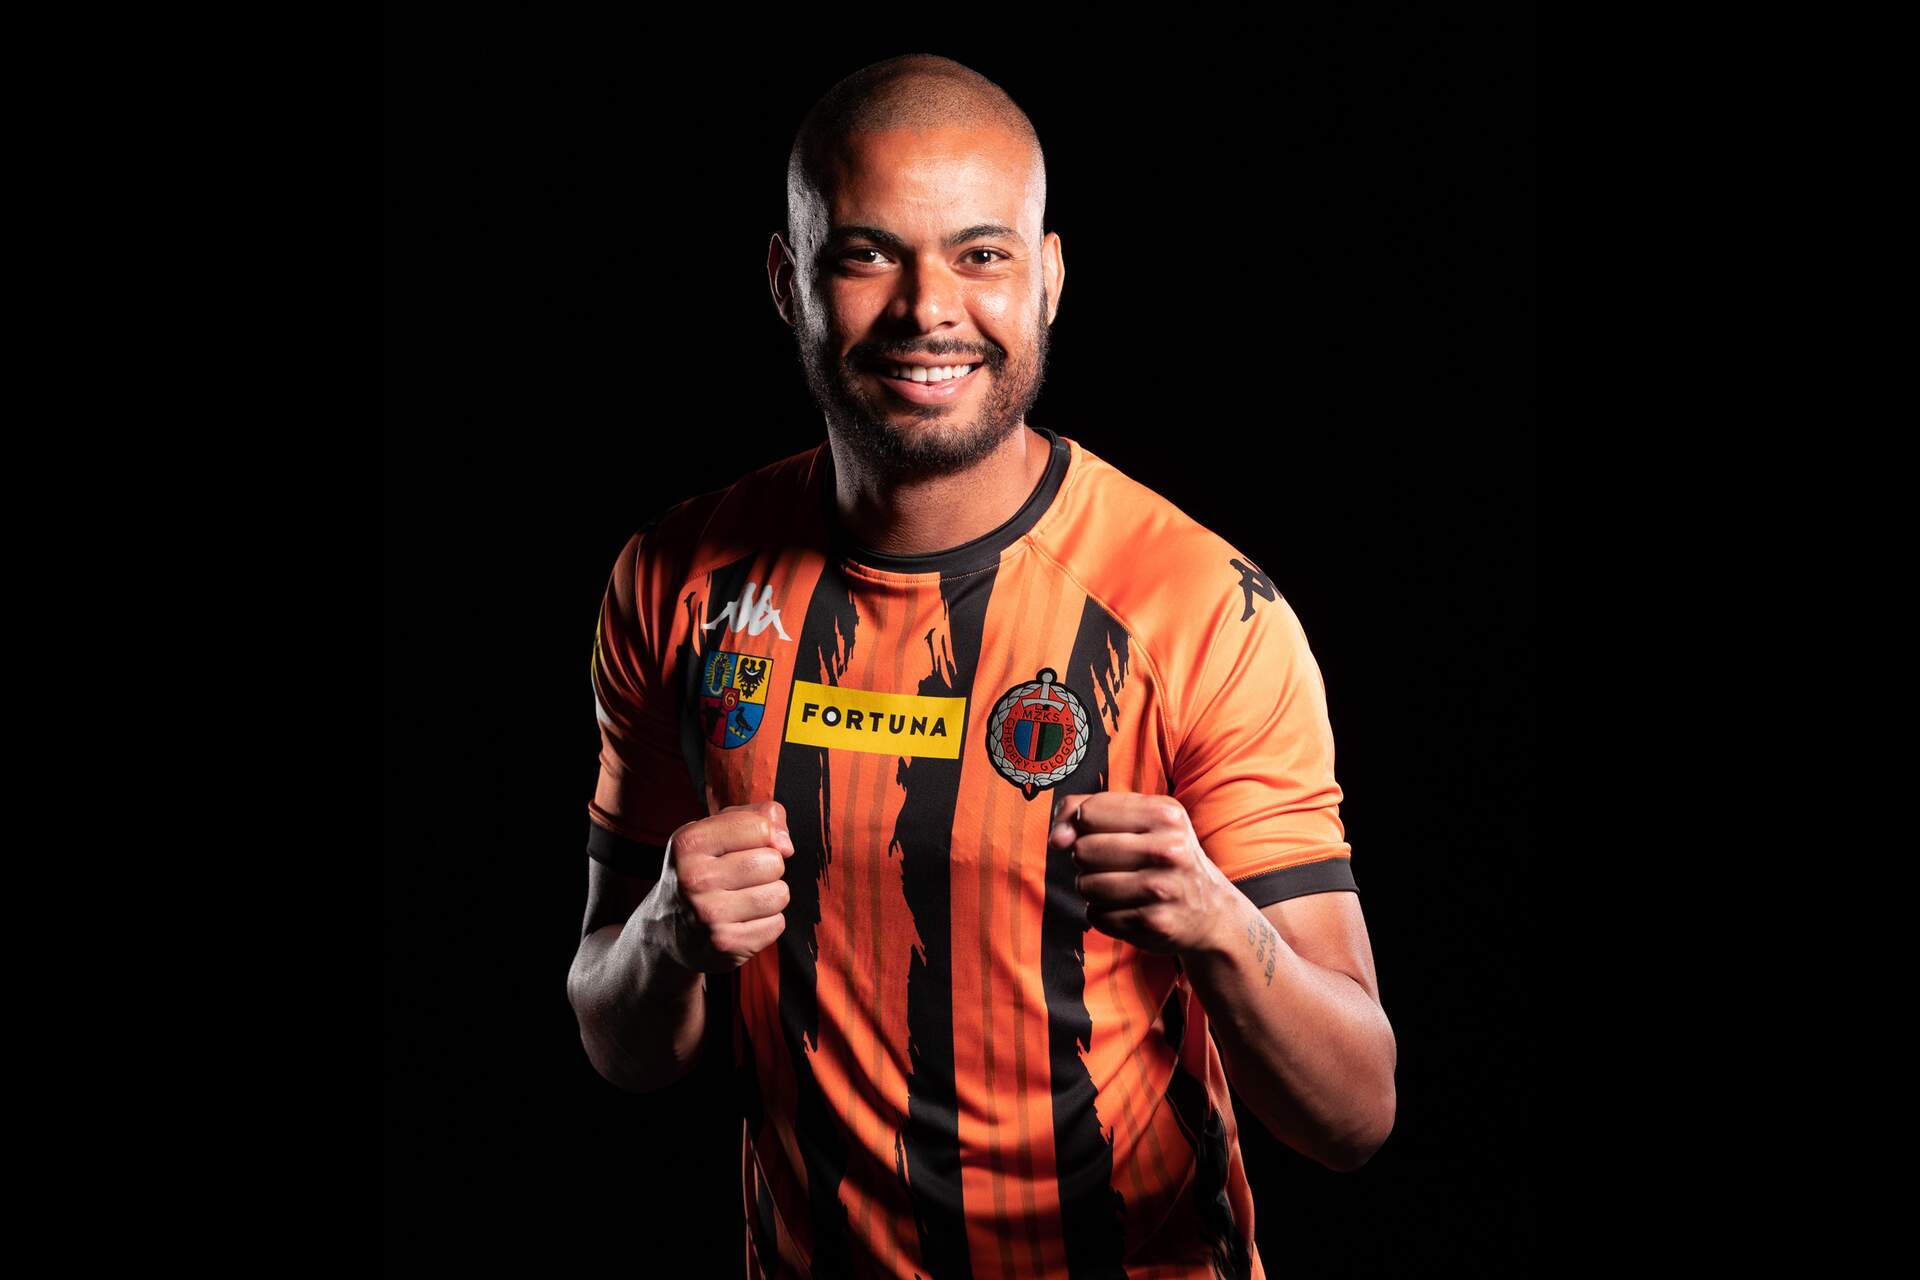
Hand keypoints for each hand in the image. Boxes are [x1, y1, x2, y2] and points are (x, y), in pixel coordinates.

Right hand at [657, 801, 791, 972]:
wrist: (667, 930)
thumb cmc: (703, 870)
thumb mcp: (716, 831)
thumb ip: (757, 817)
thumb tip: (786, 844)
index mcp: (689, 843)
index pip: (760, 827)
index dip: (765, 836)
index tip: (750, 846)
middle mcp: (695, 878)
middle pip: (773, 862)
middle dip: (768, 867)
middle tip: (742, 877)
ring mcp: (709, 915)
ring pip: (779, 894)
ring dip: (770, 895)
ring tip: (744, 898)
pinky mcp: (726, 944)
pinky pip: (777, 924)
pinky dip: (767, 922)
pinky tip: (742, 920)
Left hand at [1051, 791, 1234, 955]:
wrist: (1211, 911)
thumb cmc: (1164, 856)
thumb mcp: (1142, 818)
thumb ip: (1087, 810)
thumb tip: (1056, 839)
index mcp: (1165, 814)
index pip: (1088, 812)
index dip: (1082, 826)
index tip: (1098, 834)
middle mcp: (1168, 850)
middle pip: (1083, 851)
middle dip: (1087, 860)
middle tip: (1113, 864)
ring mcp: (1163, 890)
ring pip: (1086, 886)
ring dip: (1093, 889)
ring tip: (1119, 887)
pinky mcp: (1155, 924)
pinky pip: (1097, 916)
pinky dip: (1104, 914)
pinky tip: (1128, 909)